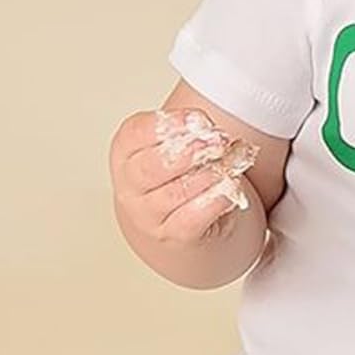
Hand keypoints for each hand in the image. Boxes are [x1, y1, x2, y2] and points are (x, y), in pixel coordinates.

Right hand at [111, 106, 259, 249]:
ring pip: (176, 192)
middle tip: (216, 141)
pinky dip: (216, 198)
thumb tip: (207, 126)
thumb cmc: (175, 175)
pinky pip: (193, 217)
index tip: (198, 119)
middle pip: (151, 166)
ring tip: (229, 161)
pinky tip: (230, 185)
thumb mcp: (171, 145)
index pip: (135, 134)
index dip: (168, 124)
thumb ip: (184, 131)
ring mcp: (148, 215)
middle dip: (189, 151)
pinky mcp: (173, 235)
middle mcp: (130, 186)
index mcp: (124, 154)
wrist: (176, 222)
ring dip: (209, 174)